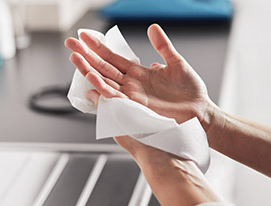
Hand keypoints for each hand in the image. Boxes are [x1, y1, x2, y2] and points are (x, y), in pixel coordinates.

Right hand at [64, 24, 217, 131]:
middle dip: (86, 56)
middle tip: (70, 43)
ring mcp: (133, 97)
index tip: (84, 36)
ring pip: (105, 83)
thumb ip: (163, 46)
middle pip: (103, 69)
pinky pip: (116, 98)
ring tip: (76, 58)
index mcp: (139, 73)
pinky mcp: (138, 108)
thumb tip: (152, 27)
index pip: (113, 58)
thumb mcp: (176, 63)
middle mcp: (132, 85)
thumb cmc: (191, 91)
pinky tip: (92, 79)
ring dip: (89, 71)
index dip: (98, 47)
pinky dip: (103, 89)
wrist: (200, 111)